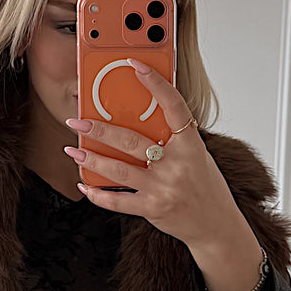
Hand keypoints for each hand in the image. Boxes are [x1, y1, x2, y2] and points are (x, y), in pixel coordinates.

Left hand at [64, 59, 241, 247]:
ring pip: (118, 170)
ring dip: (90, 159)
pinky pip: (118, 201)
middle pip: (131, 141)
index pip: (174, 107)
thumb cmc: (205, 185)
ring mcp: (164, 188)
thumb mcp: (196, 155)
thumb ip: (173, 138)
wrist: (217, 225)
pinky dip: (98, 194)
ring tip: (73, 150)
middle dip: (99, 130)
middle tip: (77, 121)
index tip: (136, 65)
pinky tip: (84, 185)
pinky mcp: (153, 208)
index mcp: (191, 145)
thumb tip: (138, 117)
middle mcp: (177, 165)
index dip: (156, 84)